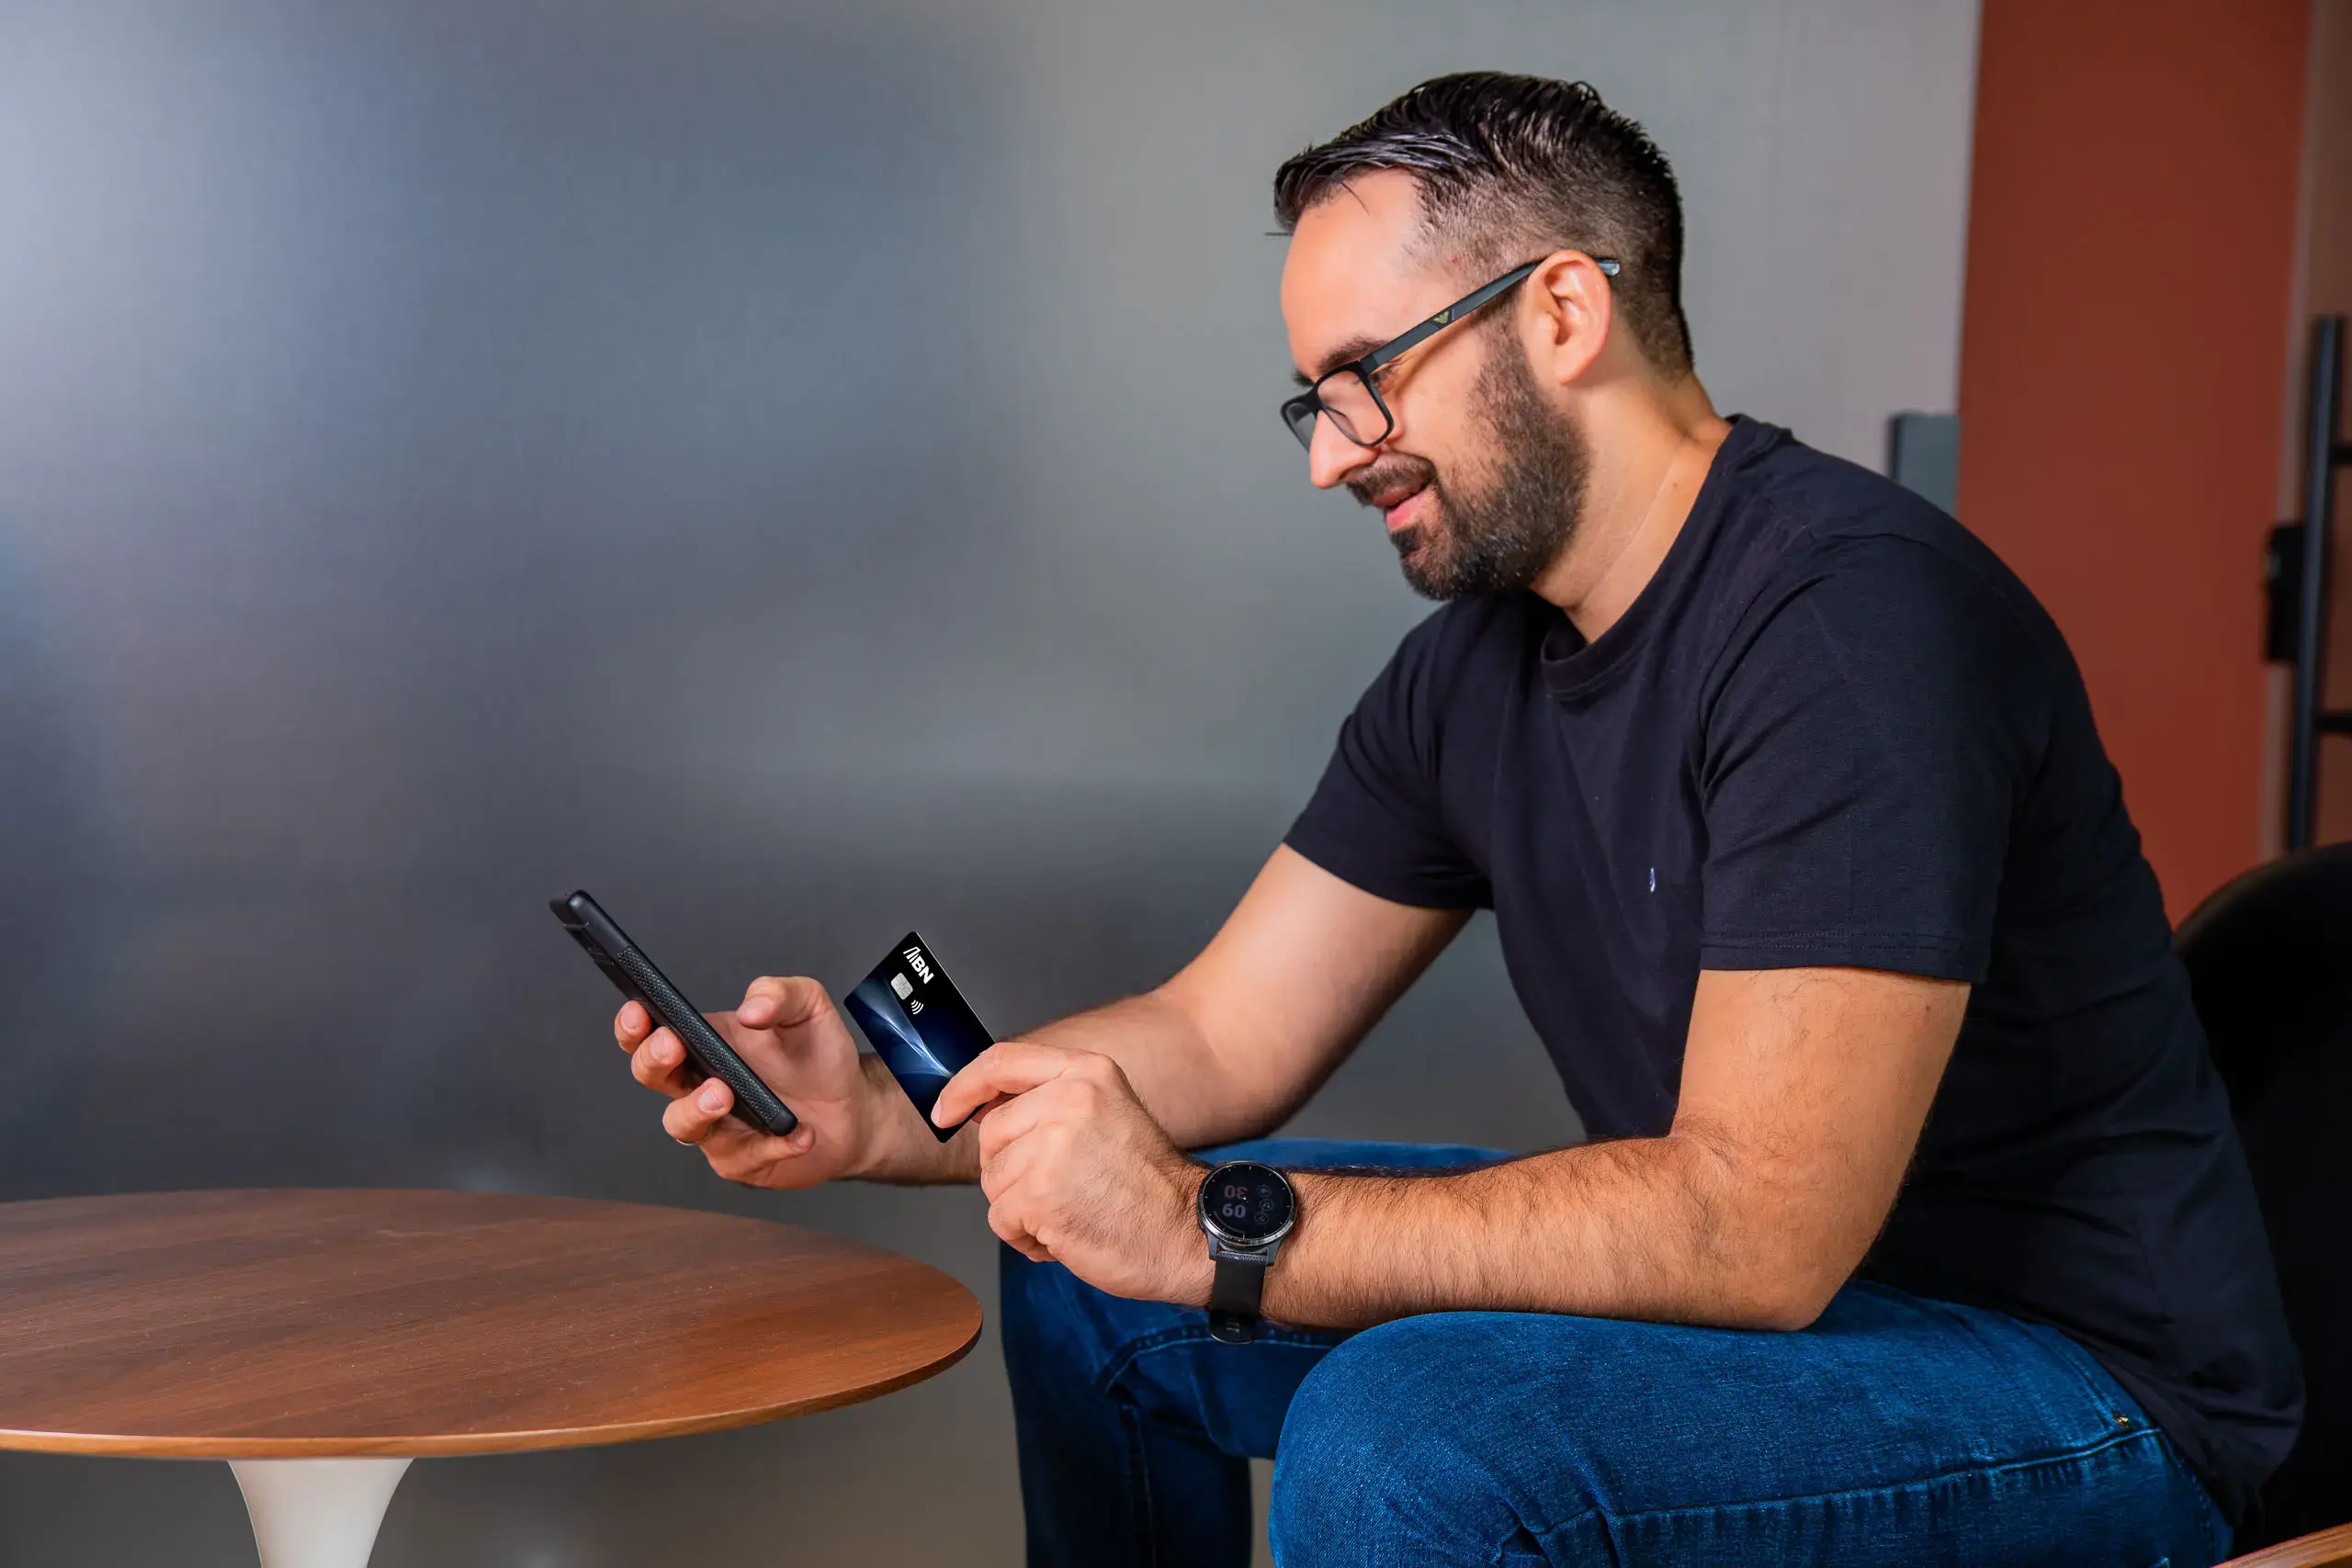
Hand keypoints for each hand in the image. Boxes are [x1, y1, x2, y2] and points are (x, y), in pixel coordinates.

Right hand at [615, 976, 920, 1188]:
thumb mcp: (808, 1008)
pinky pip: (745, 1157)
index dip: (634, 1025)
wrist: (855, 1105)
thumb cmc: (818, 1055)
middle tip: (672, 1046)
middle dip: (654, 1061)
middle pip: (652, 1076)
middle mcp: (700, 1085)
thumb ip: (780, 994)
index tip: (639, 1012)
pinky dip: (773, 1144)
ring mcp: (717, 1127)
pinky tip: (799, 1133)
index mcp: (705, 1043)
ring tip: (723, 1093)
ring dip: (697, 1109)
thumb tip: (751, 1008)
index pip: (651, 1034)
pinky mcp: (743, 1161)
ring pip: (682, 1125)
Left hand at [932, 1041, 1208, 1303]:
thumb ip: (1050, 1102)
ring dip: (1022, 1209)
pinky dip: (1027, 1238)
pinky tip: (1067, 1235)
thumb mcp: (1105, 1114)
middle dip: (1010, 1172)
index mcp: (1085, 1072)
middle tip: (1060, 1190)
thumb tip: (982, 1109)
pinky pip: (1001, 1220)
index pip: (1001, 1061)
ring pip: (993, 1182)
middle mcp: (1068, 1099)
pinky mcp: (1040, 1193)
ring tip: (1071, 1212)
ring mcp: (1052, 1145)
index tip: (946, 1111)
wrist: (1190, 1233)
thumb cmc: (1147, 1185)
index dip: (963, 1087)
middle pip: (991, 1133)